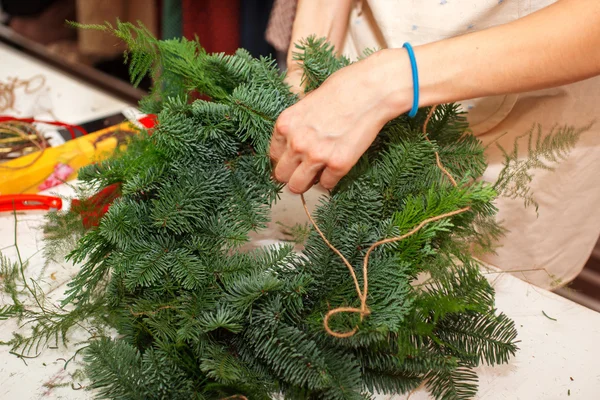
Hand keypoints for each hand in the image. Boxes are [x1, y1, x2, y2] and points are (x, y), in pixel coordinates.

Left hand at [270, 50, 410, 193]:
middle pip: (281, 175)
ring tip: (316, 176)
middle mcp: (297, 143)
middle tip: (302, 172)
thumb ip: (297, 125)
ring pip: (298, 186)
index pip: (273, 155)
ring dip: (306, 183)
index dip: (283, 159)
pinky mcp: (338, 165)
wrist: (370, 90)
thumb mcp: (307, 102)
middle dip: (291, 175)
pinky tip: (336, 167)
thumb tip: (294, 142)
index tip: (292, 161)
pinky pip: (327, 185)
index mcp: (285, 125)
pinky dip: (331, 179)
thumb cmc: (342, 88)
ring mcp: (317, 156)